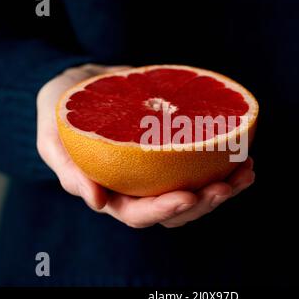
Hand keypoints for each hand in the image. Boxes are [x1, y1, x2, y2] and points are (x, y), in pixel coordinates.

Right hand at [37, 64, 255, 227]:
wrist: (83, 83)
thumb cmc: (63, 111)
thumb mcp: (53, 137)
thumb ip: (68, 169)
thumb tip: (96, 202)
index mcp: (113, 193)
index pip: (140, 214)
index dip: (164, 210)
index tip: (189, 195)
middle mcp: (141, 188)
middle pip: (176, 211)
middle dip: (204, 204)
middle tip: (226, 186)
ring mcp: (161, 171)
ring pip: (196, 192)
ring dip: (225, 187)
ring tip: (246, 170)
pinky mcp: (175, 151)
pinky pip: (203, 165)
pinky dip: (225, 164)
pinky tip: (243, 155)